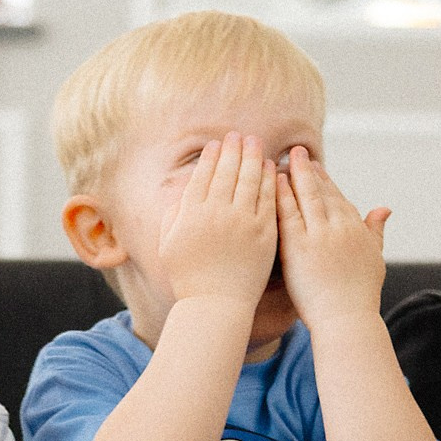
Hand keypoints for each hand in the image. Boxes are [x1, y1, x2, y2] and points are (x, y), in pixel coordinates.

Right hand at [155, 134, 278, 306]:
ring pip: (249, 180)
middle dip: (233, 149)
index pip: (202, 176)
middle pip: (227, 171)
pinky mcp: (264, 232)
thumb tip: (181, 194)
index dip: (211, 157)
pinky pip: (268, 199)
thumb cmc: (188, 279)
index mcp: (191, 214)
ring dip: (253, 157)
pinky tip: (271, 169)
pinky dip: (269, 180)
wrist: (215, 305)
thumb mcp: (168, 245)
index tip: (216, 144)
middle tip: (239, 135)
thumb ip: (172, 216)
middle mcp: (216, 213)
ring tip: (256, 143)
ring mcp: (242, 222)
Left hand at [273, 146, 389, 328]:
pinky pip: (288, 215)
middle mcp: (340, 227)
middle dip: (309, 170)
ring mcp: (320, 235)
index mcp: (357, 229)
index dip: (326, 181)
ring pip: (306, 197)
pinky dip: (281, 196)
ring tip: (282, 161)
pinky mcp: (300, 247)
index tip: (316, 167)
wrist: (347, 319)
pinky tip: (272, 183)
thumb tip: (384, 208)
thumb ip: (376, 230)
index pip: (339, 198)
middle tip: (297, 152)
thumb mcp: (375, 258)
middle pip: (322, 191)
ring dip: (294, 176)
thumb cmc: (360, 296)